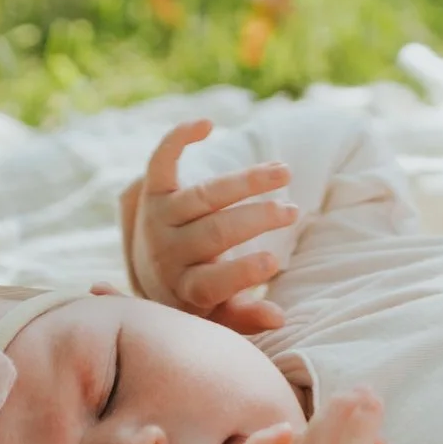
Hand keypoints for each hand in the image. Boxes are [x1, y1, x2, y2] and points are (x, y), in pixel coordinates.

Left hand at [118, 119, 298, 330]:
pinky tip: (207, 125)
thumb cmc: (198, 297)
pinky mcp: (152, 192)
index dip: (242, 273)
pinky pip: (161, 161)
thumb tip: (280, 318)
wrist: (149, 273)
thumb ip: (246, 318)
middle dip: (255, 220)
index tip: (275, 261)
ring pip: (203, 195)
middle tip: (293, 212)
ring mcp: (157, 219)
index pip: (212, 282)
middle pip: (213, 233)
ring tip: (284, 171)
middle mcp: (166, 253)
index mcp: (184, 290)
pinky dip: (179, 138)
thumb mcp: (219, 315)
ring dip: (245, 181)